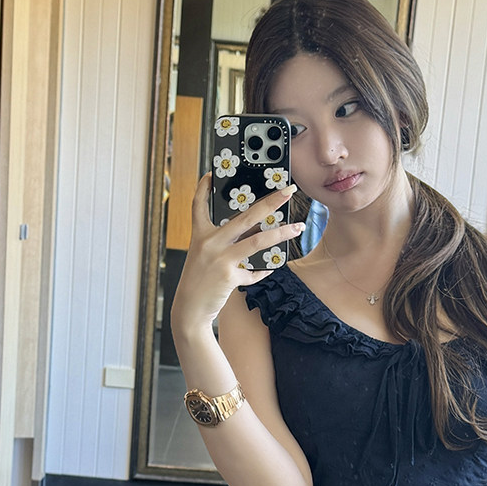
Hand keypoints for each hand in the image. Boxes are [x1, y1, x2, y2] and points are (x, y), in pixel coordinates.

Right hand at [170, 172, 303, 336]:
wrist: (189, 310)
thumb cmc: (198, 282)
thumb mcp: (204, 257)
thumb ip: (223, 243)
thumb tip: (253, 232)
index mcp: (199, 235)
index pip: (198, 205)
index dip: (203, 188)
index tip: (212, 174)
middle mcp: (209, 243)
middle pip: (246, 216)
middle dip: (270, 201)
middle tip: (289, 191)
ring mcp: (220, 258)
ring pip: (258, 240)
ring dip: (281, 233)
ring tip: (298, 227)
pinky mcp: (229, 275)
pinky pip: (254, 270)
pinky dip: (263, 269)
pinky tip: (269, 268)